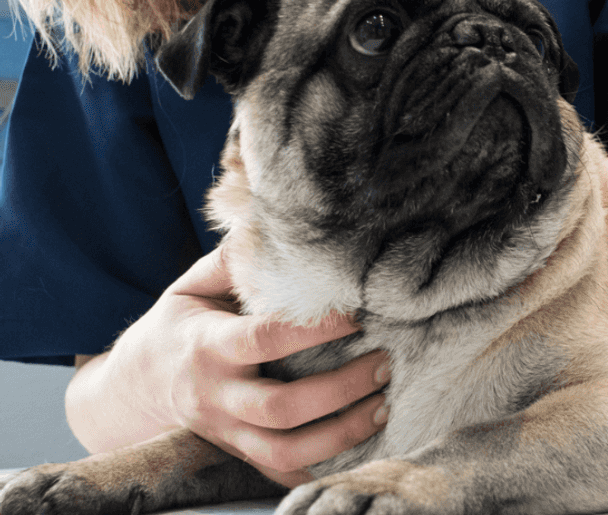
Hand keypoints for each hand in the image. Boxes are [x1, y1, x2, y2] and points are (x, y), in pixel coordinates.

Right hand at [67, 245, 390, 487]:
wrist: (133, 390)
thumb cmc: (177, 327)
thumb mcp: (190, 288)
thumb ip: (231, 261)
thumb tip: (269, 224)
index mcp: (207, 347)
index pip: (266, 339)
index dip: (315, 328)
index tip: (358, 313)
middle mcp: (217, 397)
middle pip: (282, 408)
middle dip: (341, 388)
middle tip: (384, 362)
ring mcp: (228, 433)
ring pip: (286, 450)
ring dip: (342, 434)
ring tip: (383, 406)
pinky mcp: (239, 455)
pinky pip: (283, 473)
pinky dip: (325, 465)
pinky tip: (363, 443)